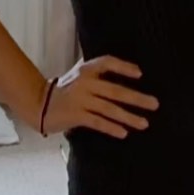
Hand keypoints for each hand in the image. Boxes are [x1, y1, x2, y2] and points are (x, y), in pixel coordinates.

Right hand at [42, 55, 158, 138]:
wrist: (39, 104)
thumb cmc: (65, 90)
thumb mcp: (80, 77)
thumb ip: (98, 75)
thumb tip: (126, 81)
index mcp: (86, 70)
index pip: (107, 62)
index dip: (124, 67)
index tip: (139, 74)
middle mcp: (85, 82)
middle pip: (115, 90)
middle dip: (137, 98)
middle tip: (154, 104)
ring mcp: (80, 99)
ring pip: (109, 109)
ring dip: (129, 116)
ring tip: (144, 123)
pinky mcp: (75, 115)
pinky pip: (97, 122)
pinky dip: (111, 127)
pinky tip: (124, 133)